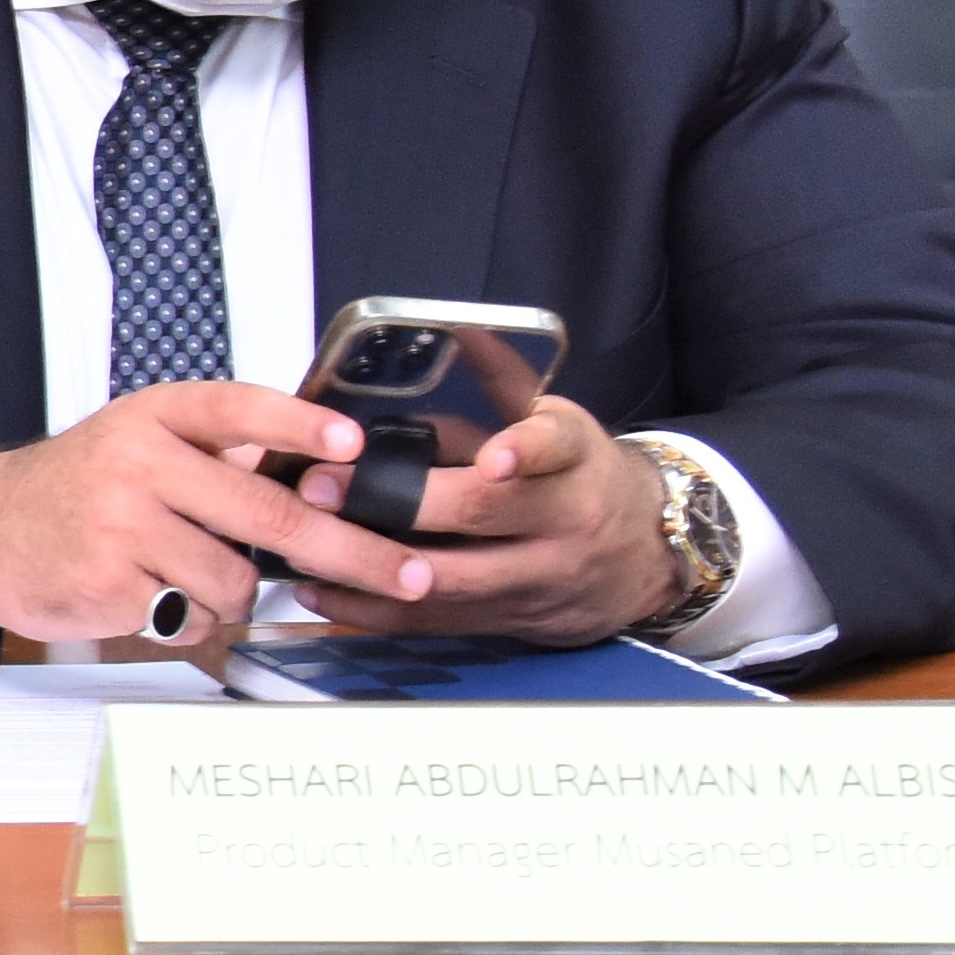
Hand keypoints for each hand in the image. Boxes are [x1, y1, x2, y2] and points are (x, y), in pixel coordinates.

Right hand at [0, 383, 438, 642]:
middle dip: (354, 551)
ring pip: (238, 580)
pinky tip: (145, 592)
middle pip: (272, 515)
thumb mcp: (141, 444)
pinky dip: (185, 616)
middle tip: (407, 573)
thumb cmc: (77, 488)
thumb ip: (221, 456)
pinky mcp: (112, 584)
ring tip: (182, 574)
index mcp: (154, 418)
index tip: (352, 443)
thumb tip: (326, 484)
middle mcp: (140, 463)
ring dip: (231, 593)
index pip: (237, 409)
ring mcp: (123, 525)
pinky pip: (193, 616)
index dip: (300, 424)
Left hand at [288, 399, 681, 639]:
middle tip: (323, 487)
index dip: (524, 450)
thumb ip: (505, 383)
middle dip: (397, 503)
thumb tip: (459, 331)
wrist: (652, 558)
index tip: (496, 456)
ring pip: (450, 578)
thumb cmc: (585, 479)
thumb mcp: (560, 425)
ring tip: (302, 543)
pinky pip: (437, 623)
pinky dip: (375, 611)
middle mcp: (563, 521)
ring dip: (369, 564)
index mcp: (574, 459)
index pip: (556, 447)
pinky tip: (321, 591)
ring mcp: (539, 578)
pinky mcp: (514, 621)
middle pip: (482, 515)